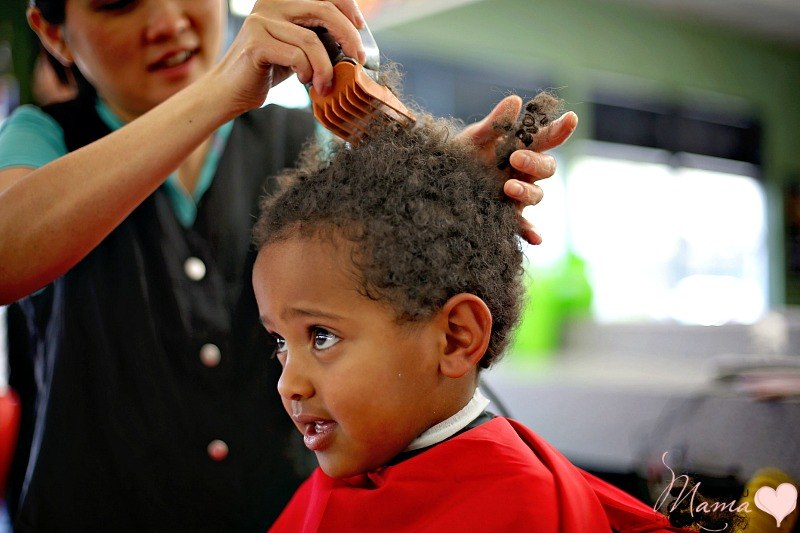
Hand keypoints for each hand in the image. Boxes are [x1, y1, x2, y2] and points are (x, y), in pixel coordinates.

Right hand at [213, 0, 365, 114]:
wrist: (231, 91)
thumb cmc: (267, 70)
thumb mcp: (297, 48)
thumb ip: (318, 37)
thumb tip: (353, 41)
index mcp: (282, 0)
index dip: (348, 7)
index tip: (360, 28)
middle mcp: (271, 4)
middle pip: (323, 11)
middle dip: (348, 37)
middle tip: (358, 60)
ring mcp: (261, 21)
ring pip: (312, 40)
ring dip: (325, 68)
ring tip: (324, 84)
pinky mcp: (256, 43)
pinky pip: (297, 56)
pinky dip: (307, 72)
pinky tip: (304, 80)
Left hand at [460, 96, 577, 244]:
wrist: (437, 185)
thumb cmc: (458, 157)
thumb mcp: (473, 139)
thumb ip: (494, 123)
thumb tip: (515, 100)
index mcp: (519, 148)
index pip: (545, 138)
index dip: (560, 129)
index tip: (570, 118)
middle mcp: (523, 172)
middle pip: (546, 168)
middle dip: (535, 162)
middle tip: (515, 158)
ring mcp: (517, 195)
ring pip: (537, 194)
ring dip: (527, 191)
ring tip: (508, 188)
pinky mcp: (507, 216)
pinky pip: (523, 226)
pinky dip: (531, 231)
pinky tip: (536, 238)